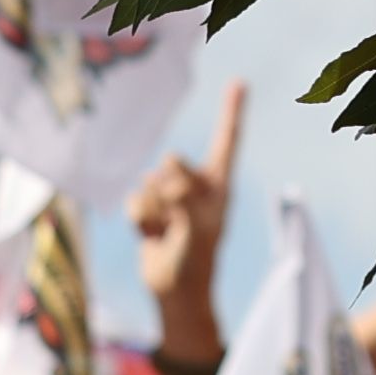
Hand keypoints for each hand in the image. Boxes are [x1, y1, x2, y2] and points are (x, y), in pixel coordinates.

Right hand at [132, 84, 249, 335]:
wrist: (174, 292)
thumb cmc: (195, 260)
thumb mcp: (197, 225)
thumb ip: (184, 191)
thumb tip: (167, 162)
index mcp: (219, 185)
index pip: (227, 141)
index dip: (231, 111)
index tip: (240, 82)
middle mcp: (196, 186)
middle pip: (174, 164)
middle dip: (170, 189)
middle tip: (178, 218)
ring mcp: (171, 197)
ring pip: (150, 182)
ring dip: (154, 209)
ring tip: (166, 231)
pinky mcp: (150, 209)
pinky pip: (135, 199)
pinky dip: (140, 217)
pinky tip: (151, 234)